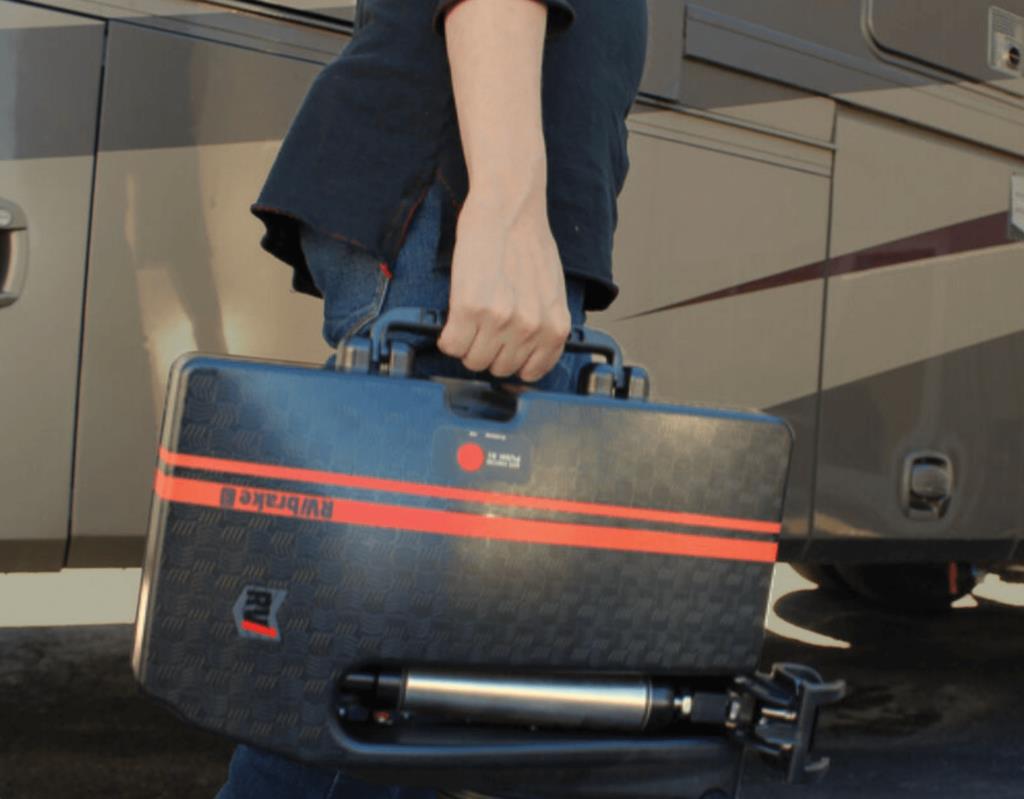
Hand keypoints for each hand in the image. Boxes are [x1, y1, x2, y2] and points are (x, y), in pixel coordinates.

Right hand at [438, 188, 571, 381]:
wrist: (509, 209)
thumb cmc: (529, 245)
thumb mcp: (552, 294)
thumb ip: (544, 327)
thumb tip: (527, 356)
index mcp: (554, 328)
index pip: (529, 373)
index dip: (511, 359)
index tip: (501, 348)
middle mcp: (530, 328)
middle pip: (497, 368)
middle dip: (486, 350)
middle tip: (482, 326)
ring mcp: (500, 320)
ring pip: (472, 359)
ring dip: (466, 344)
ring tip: (470, 318)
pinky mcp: (469, 308)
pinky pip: (451, 344)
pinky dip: (446, 336)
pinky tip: (454, 316)